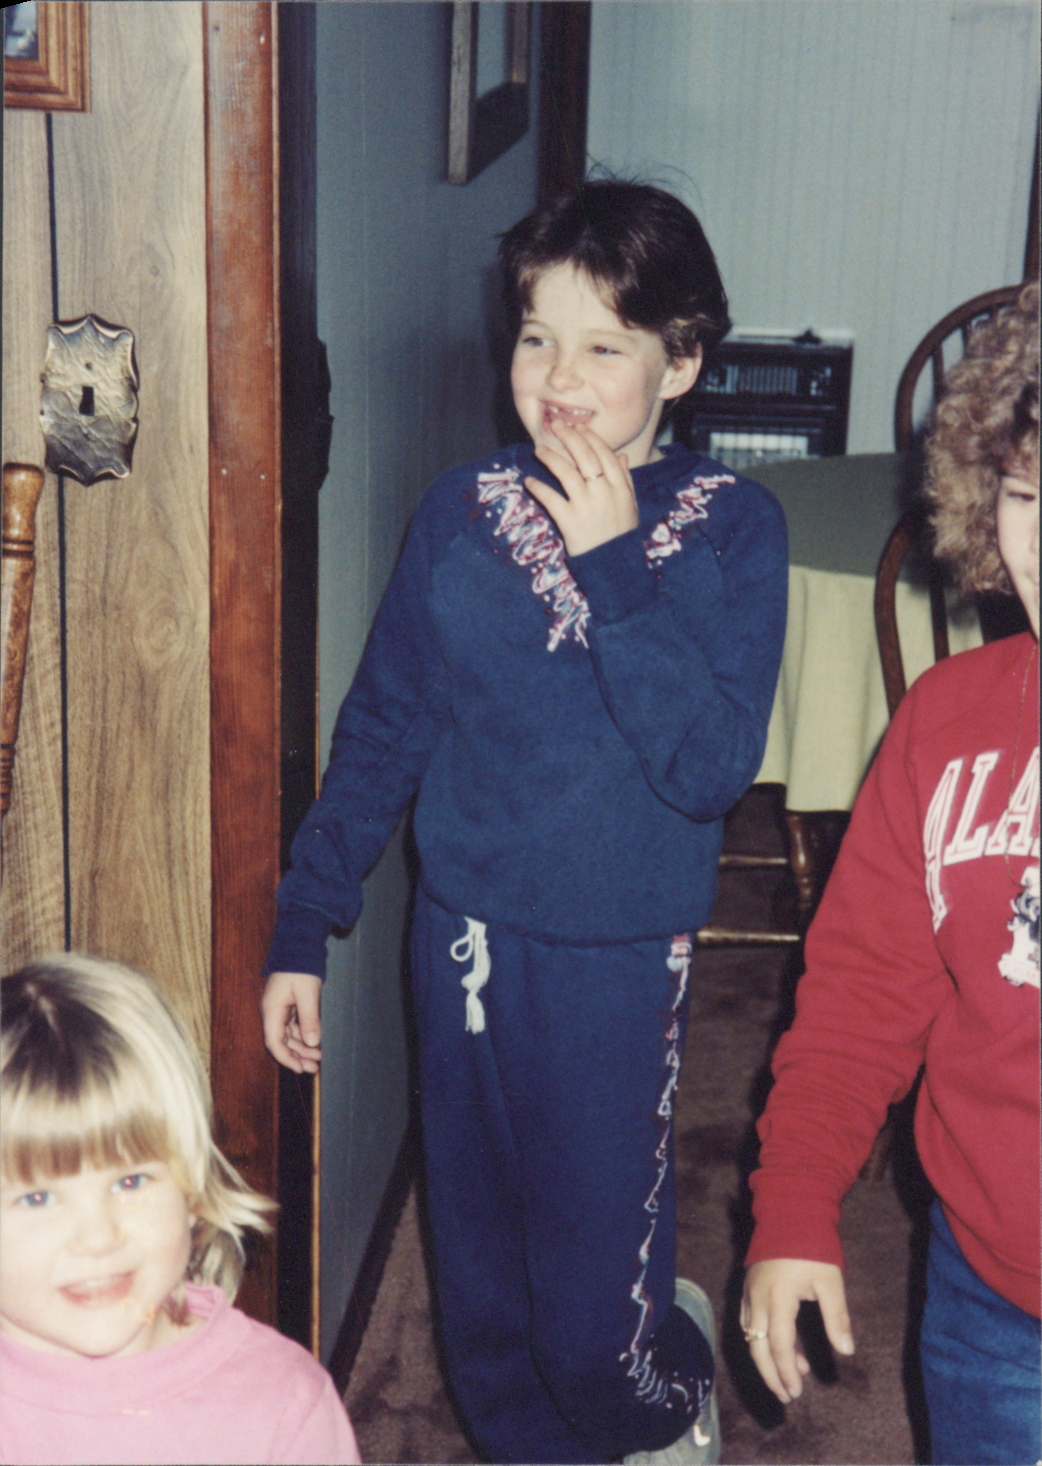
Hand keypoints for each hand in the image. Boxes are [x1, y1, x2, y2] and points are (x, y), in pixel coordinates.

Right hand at [261, 971, 322, 1072]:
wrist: (298, 947)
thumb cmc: (300, 967)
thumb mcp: (307, 993)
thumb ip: (309, 1018)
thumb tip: (312, 1042)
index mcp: (272, 1010)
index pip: (274, 1042)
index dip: (286, 1058)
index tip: (300, 1069)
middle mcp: (272, 1012)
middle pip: (282, 1042)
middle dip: (297, 1056)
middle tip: (314, 1068)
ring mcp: (279, 1009)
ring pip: (288, 1036)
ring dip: (302, 1047)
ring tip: (318, 1058)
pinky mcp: (286, 1006)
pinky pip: (292, 1026)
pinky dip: (303, 1035)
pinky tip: (314, 1042)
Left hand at [525, 421, 637, 556]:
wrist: (615, 566)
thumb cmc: (621, 535)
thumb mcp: (630, 506)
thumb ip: (626, 480)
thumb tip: (621, 456)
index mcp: (620, 488)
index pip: (604, 454)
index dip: (589, 437)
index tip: (577, 427)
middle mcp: (604, 493)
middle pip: (585, 457)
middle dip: (569, 437)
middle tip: (556, 427)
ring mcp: (587, 507)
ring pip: (567, 473)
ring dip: (551, 458)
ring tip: (539, 449)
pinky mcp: (570, 522)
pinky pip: (551, 499)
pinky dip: (539, 488)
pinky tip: (529, 482)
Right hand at [741, 1258, 853, 1402]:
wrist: (789, 1211)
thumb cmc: (812, 1245)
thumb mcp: (830, 1281)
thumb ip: (837, 1317)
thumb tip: (847, 1350)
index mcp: (778, 1298)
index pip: (778, 1345)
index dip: (786, 1371)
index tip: (796, 1392)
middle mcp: (758, 1298)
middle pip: (757, 1346)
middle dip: (771, 1374)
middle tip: (787, 1396)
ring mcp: (750, 1291)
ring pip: (751, 1335)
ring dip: (767, 1358)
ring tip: (792, 1373)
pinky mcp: (749, 1285)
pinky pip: (749, 1320)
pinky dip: (762, 1338)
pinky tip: (781, 1343)